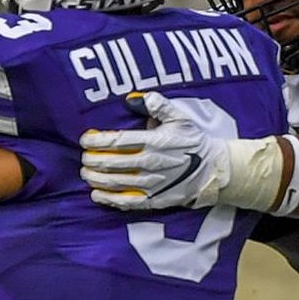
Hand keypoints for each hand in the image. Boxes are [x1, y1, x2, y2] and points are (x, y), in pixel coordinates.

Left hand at [81, 93, 235, 210]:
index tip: (85, 139)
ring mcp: (151, 184)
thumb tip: (133, 98)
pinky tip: (97, 194)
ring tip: (86, 173)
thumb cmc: (194, 142)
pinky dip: (108, 198)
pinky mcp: (154, 199)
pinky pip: (126, 201)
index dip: (95, 141)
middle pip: (110, 163)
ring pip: (114, 182)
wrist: (214, 169)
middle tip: (84, 157)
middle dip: (91, 160)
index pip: (116, 141)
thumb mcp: (181, 118)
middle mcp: (150, 163)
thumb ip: (158, 106)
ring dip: (95, 178)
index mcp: (154, 141)